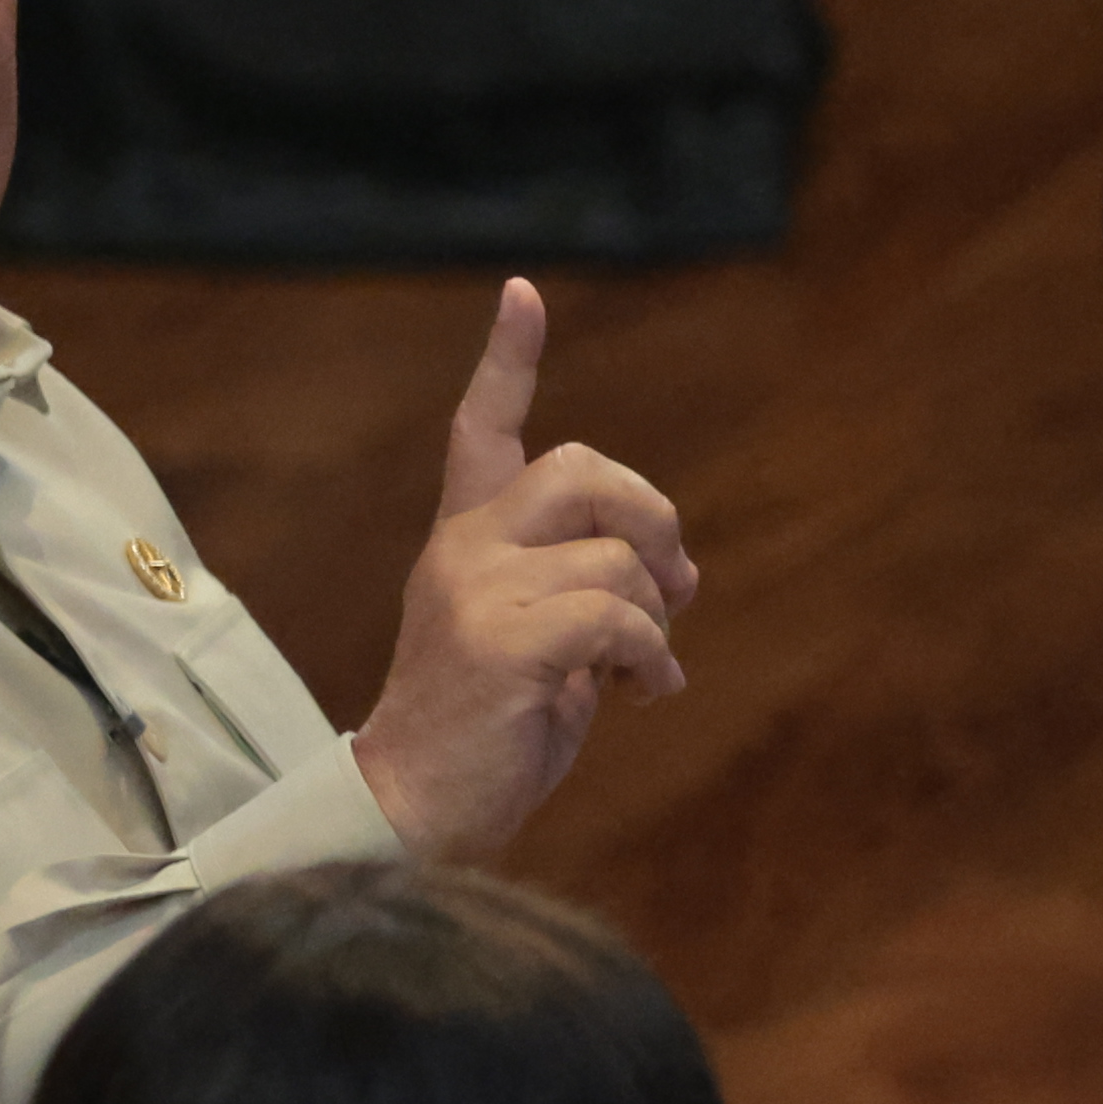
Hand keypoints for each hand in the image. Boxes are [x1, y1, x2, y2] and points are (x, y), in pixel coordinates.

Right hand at [352, 279, 698, 864]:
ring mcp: (476, 591)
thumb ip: (595, 591)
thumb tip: (683, 572)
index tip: (525, 293)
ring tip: (642, 675)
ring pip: (617, 560)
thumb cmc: (490, 731)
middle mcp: (463, 550)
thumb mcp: (547, 646)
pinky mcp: (500, 642)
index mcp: (466, 541)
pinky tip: (641, 696)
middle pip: (582, 469)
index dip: (508, 360)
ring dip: (658, 623)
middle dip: (652, 518)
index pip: (483, 428)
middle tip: (673, 588)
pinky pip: (616, 617)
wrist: (420, 810)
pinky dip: (651, 659)